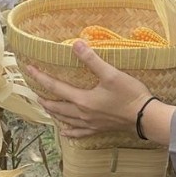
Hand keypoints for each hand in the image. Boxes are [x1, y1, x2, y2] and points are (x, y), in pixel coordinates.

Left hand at [28, 40, 152, 137]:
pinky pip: (79, 132)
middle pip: (57, 106)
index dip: (41, 78)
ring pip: (66, 119)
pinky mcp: (99, 129)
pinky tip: (66, 132)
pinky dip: (70, 131)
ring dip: (54, 113)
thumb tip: (76, 44)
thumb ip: (92, 60)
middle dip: (44, 98)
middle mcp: (83, 114)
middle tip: (34, 92)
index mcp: (82, 100)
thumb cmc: (130, 95)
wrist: (146, 118)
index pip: (55, 87)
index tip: (29, 69)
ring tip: (46, 107)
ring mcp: (91, 123)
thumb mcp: (111, 74)